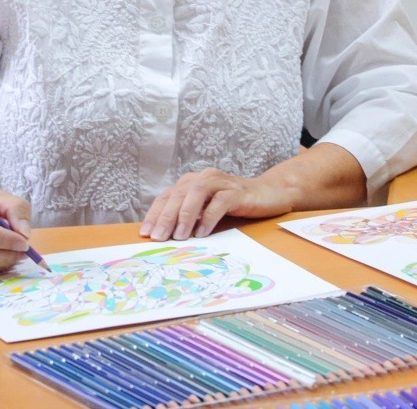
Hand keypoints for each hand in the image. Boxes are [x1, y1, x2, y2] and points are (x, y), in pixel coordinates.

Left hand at [138, 168, 292, 241]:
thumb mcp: (207, 210)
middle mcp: (204, 178)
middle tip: (158, 238)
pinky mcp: (238, 192)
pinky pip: (220, 202)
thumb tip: (166, 236)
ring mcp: (221, 183)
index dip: (155, 214)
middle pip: (179, 194)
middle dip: (166, 217)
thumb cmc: (235, 205)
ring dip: (185, 215)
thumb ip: (190, 217)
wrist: (270, 194)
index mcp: (192, 182)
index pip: (167, 196)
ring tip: (179, 236)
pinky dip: (208, 217)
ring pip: (197, 194)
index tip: (146, 233)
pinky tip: (202, 233)